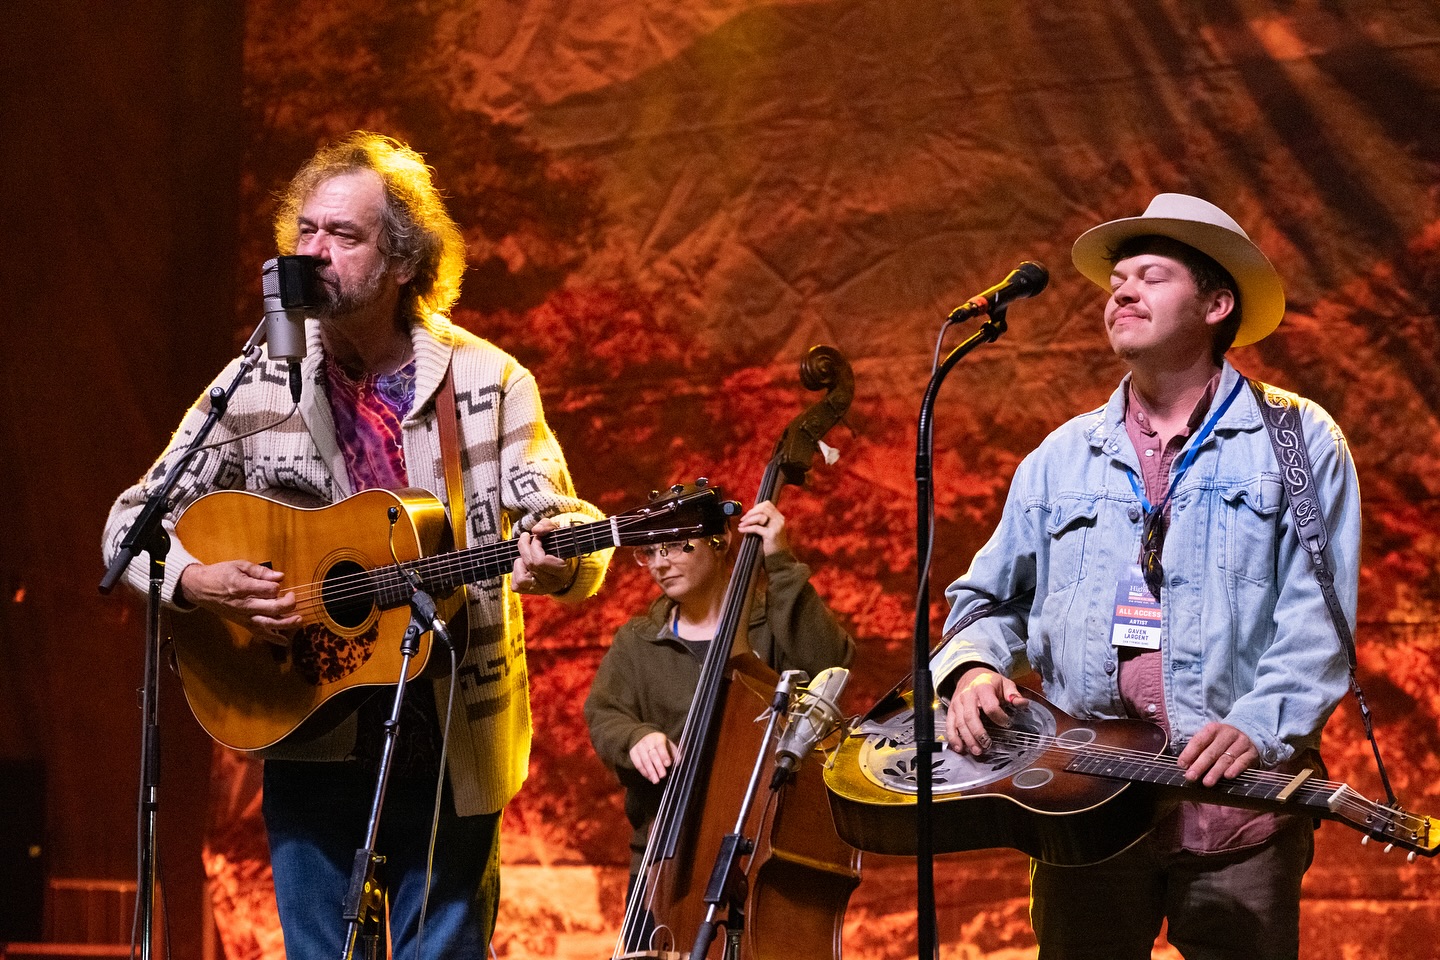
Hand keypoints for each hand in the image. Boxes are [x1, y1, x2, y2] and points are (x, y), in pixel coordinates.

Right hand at [178, 560, 298, 637]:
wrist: (200, 588)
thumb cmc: (221, 574)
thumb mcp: (239, 565)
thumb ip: (260, 571)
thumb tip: (280, 576)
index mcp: (242, 587)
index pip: (268, 590)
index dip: (277, 587)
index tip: (279, 583)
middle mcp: (244, 605)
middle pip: (271, 609)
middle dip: (288, 604)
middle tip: (293, 597)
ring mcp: (243, 616)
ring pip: (268, 624)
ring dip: (286, 623)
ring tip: (299, 619)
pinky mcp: (243, 623)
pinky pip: (259, 633)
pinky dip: (273, 638)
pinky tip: (285, 640)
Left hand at [512, 517, 577, 594]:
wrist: (563, 566)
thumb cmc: (559, 547)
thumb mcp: (557, 533)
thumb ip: (548, 526)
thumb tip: (535, 530)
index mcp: (562, 571)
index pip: (540, 561)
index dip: (535, 546)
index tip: (537, 537)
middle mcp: (552, 584)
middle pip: (530, 565)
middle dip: (525, 547)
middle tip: (526, 537)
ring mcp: (540, 589)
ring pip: (521, 579)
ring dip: (520, 563)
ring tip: (525, 555)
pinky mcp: (530, 592)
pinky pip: (516, 585)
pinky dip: (516, 573)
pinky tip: (523, 565)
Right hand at [629, 730, 678, 783]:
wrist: (641, 735)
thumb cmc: (658, 742)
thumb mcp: (667, 743)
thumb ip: (674, 752)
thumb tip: (678, 761)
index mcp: (657, 738)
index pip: (660, 746)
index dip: (664, 755)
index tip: (668, 764)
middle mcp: (647, 742)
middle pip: (652, 755)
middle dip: (658, 766)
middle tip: (663, 775)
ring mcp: (639, 748)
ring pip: (645, 761)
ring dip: (651, 772)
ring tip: (656, 780)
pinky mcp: (633, 753)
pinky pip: (638, 764)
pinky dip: (644, 772)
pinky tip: (650, 777)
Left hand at [737, 500, 788, 556]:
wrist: (780, 557)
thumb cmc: (772, 544)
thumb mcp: (770, 529)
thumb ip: (764, 521)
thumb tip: (750, 514)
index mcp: (779, 517)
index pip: (767, 504)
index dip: (756, 507)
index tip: (749, 513)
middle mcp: (779, 520)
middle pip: (763, 508)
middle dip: (751, 512)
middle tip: (743, 519)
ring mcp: (776, 527)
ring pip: (760, 517)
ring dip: (748, 520)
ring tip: (741, 524)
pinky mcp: (771, 535)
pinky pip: (756, 528)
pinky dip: (747, 528)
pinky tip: (741, 530)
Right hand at [944, 666, 1028, 755]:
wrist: (969, 673)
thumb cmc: (990, 682)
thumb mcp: (1005, 683)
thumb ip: (1014, 694)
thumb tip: (1023, 704)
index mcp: (983, 688)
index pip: (990, 706)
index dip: (999, 717)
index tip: (1007, 724)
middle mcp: (967, 695)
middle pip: (971, 717)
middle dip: (979, 733)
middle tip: (988, 745)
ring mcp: (957, 703)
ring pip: (960, 723)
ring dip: (968, 739)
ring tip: (977, 751)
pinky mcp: (951, 709)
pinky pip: (949, 724)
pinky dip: (953, 737)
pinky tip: (960, 748)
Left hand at [1176, 722, 1257, 785]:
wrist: (1249, 735)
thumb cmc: (1222, 742)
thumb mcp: (1210, 741)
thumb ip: (1198, 751)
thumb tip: (1185, 766)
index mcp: (1213, 729)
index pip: (1199, 741)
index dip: (1189, 753)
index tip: (1181, 765)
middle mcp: (1228, 734)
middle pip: (1212, 751)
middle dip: (1200, 765)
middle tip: (1191, 777)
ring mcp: (1241, 743)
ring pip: (1226, 758)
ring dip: (1215, 771)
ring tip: (1207, 782)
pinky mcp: (1251, 753)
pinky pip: (1243, 762)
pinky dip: (1235, 769)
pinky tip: (1228, 776)